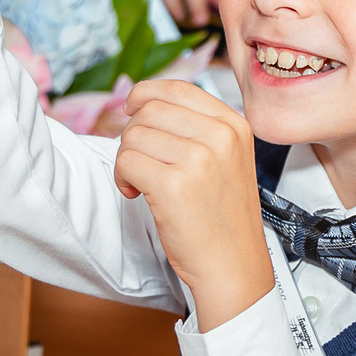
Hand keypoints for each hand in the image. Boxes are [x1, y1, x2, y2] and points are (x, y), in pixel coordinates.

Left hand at [113, 79, 274, 332]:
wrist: (232, 267)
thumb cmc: (222, 219)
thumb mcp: (227, 161)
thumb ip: (197, 129)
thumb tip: (143, 102)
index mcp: (234, 126)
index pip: (178, 89)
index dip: (146, 94)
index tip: (131, 110)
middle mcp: (220, 137)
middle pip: (150, 109)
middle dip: (133, 135)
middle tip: (140, 163)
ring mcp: (199, 159)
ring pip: (133, 135)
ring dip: (125, 160)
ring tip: (141, 183)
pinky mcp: (174, 185)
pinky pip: (126, 162)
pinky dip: (121, 178)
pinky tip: (136, 194)